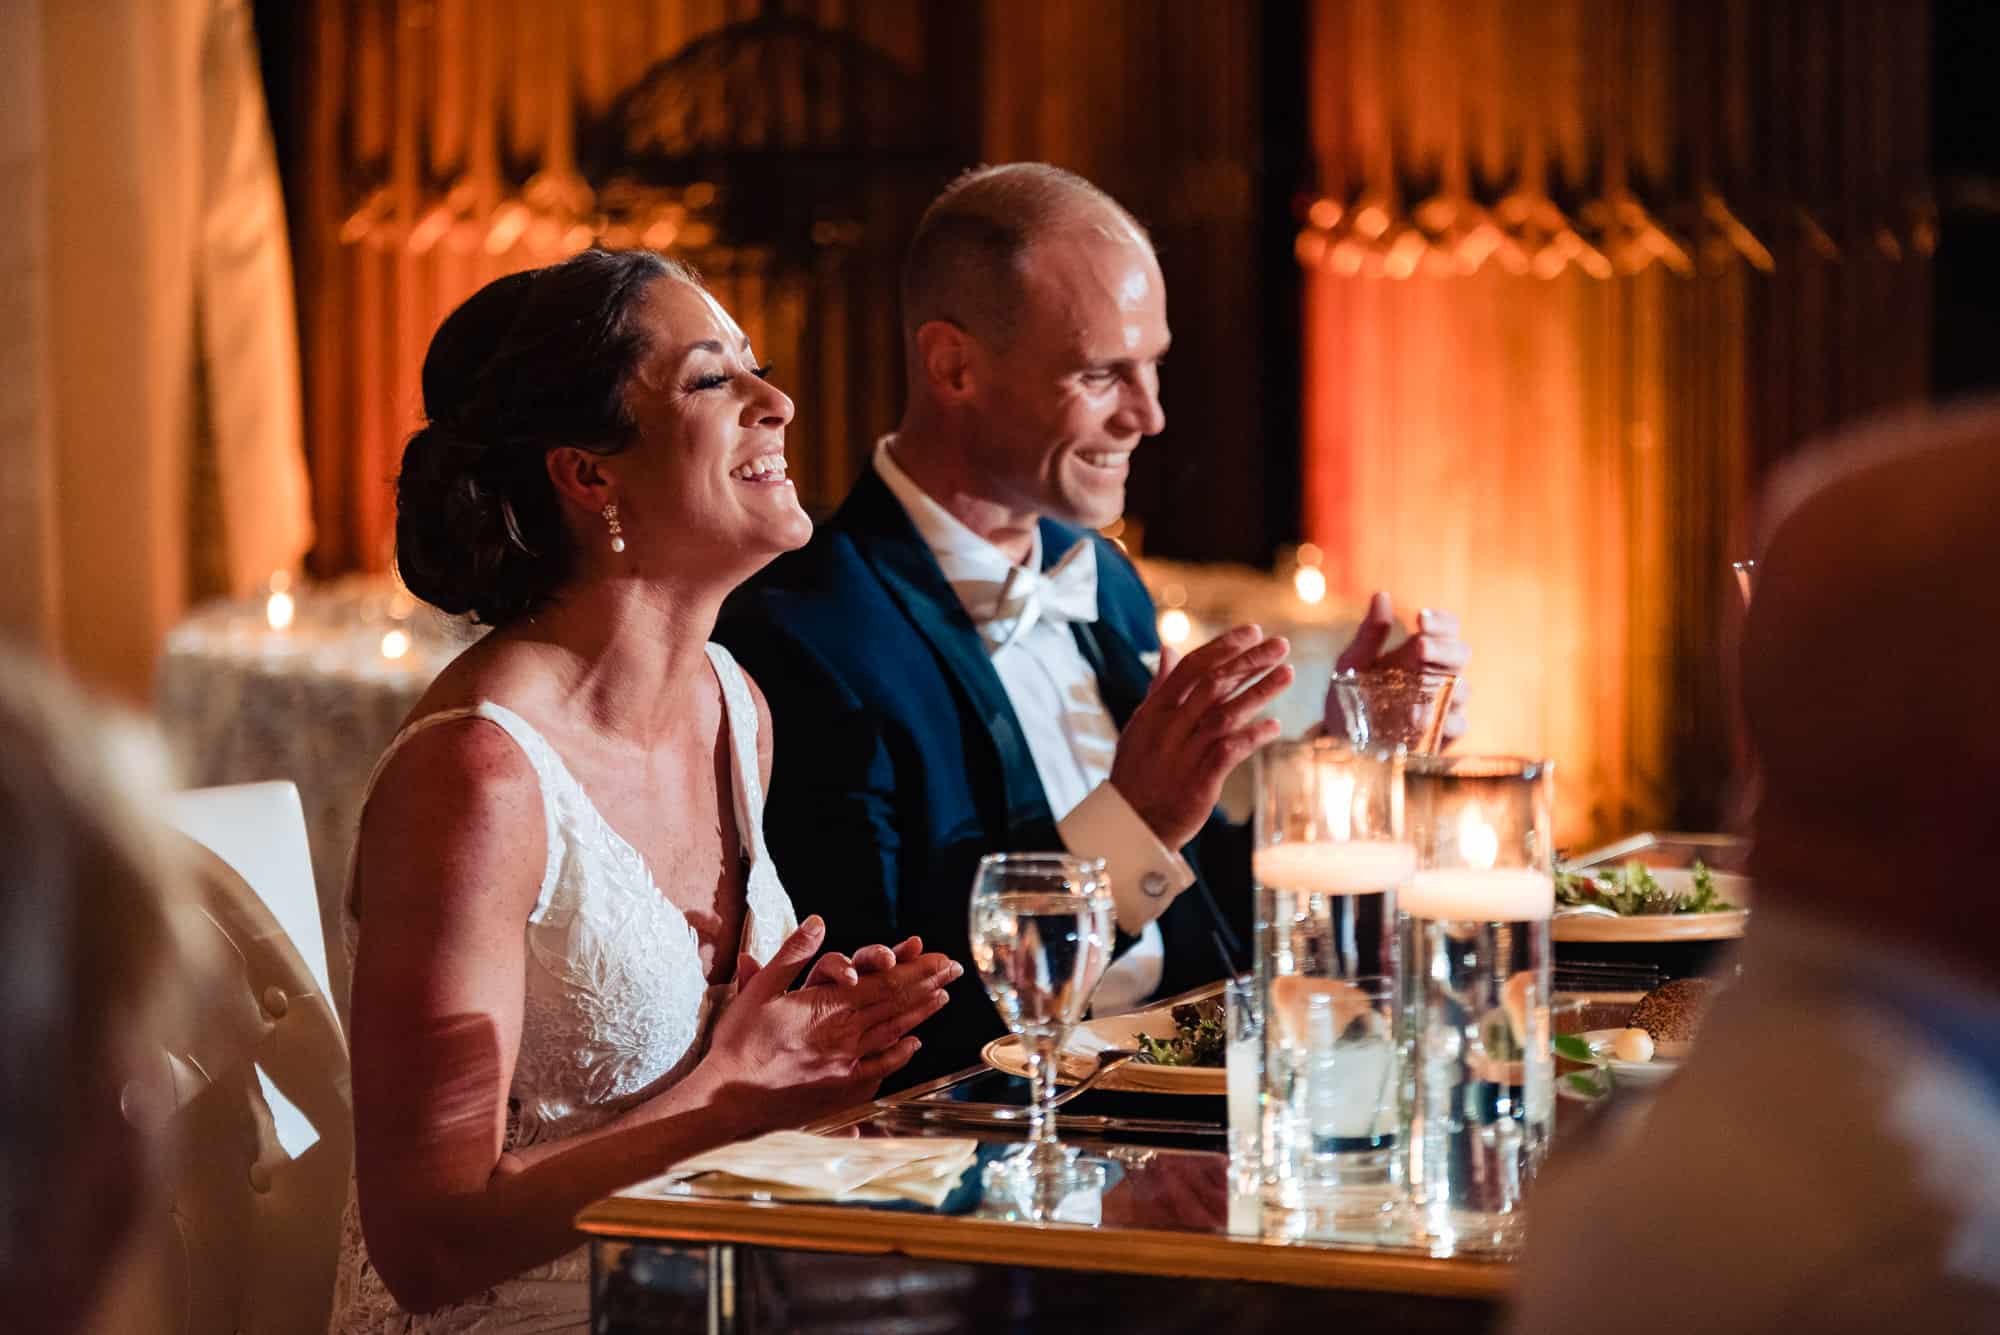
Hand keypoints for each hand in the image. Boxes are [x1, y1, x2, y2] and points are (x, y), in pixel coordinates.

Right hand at [698, 918, 958, 1130]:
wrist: (728, 1099)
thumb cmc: (740, 1042)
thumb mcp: (761, 989)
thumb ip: (793, 954)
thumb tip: (818, 921)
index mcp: (829, 1007)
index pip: (886, 983)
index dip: (916, 969)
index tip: (939, 958)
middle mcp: (846, 1034)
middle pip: (897, 1004)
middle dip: (928, 984)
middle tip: (953, 969)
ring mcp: (847, 1063)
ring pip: (893, 1032)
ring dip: (921, 1013)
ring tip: (943, 997)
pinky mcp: (841, 1088)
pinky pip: (879, 1068)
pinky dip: (900, 1054)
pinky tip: (913, 1044)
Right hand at [1110, 623, 1293, 849]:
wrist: (1131, 823)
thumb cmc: (1139, 770)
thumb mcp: (1142, 723)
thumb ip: (1160, 685)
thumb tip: (1168, 648)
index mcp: (1155, 710)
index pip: (1191, 668)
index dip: (1223, 647)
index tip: (1252, 632)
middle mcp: (1169, 727)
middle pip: (1213, 685)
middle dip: (1249, 662)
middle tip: (1280, 645)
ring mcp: (1184, 754)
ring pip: (1225, 714)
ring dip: (1259, 693)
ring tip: (1287, 674)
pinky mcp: (1199, 781)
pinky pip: (1230, 752)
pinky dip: (1253, 736)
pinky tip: (1274, 726)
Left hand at [1332, 592, 1469, 746]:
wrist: (1340, 741)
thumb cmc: (1350, 697)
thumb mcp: (1352, 664)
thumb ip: (1369, 634)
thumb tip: (1382, 596)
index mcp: (1420, 652)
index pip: (1447, 628)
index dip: (1442, 621)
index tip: (1420, 618)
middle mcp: (1438, 675)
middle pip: (1462, 654)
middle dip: (1445, 648)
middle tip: (1421, 647)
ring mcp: (1442, 705)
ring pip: (1463, 689)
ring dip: (1443, 684)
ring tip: (1418, 684)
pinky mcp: (1441, 735)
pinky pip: (1456, 725)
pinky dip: (1443, 721)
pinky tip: (1422, 720)